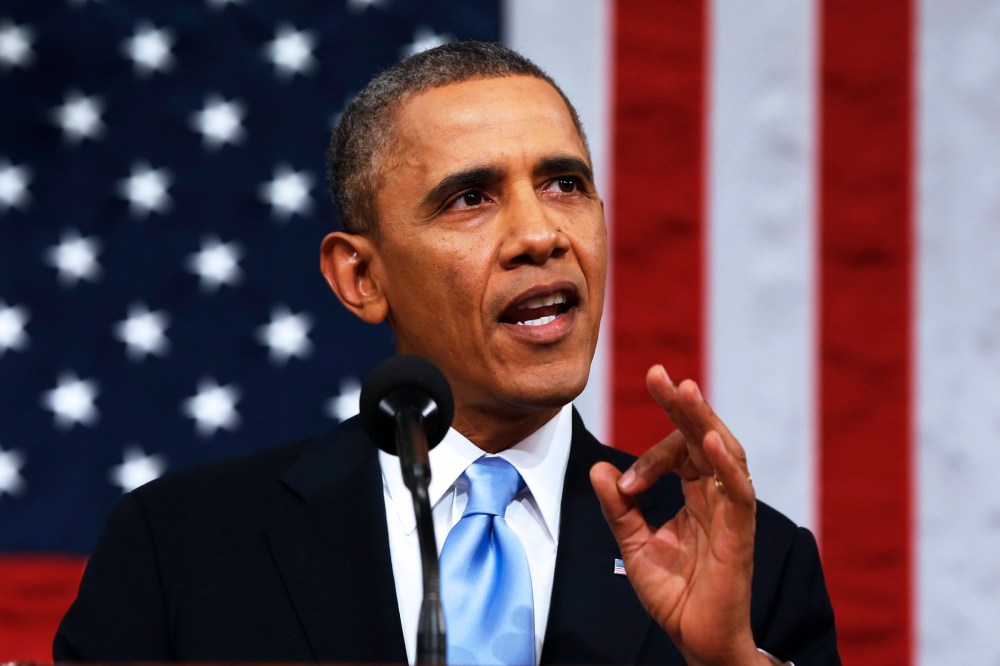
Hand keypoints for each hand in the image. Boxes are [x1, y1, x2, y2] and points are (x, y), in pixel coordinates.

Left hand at [590, 365, 765, 665]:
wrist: (696, 640)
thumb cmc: (675, 594)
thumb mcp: (634, 545)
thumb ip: (618, 508)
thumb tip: (598, 468)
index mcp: (694, 495)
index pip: (677, 452)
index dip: (649, 457)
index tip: (624, 486)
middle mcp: (715, 495)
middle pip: (703, 437)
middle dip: (681, 405)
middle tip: (657, 374)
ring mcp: (730, 511)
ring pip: (724, 453)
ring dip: (704, 420)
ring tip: (685, 391)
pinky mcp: (740, 532)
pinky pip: (738, 491)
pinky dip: (725, 464)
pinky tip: (708, 440)